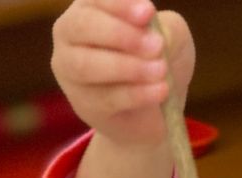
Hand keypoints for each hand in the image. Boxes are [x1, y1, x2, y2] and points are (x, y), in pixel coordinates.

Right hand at [51, 0, 195, 147]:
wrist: (156, 103)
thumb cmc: (157, 55)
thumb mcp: (171, 34)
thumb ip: (166, 28)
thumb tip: (154, 37)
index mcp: (90, 6)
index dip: (120, 5)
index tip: (148, 12)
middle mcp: (71, 34)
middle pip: (82, 27)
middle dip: (120, 34)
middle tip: (157, 45)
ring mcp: (70, 70)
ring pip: (87, 66)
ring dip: (128, 67)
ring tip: (162, 70)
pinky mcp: (83, 103)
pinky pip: (105, 98)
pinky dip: (136, 94)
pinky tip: (161, 90)